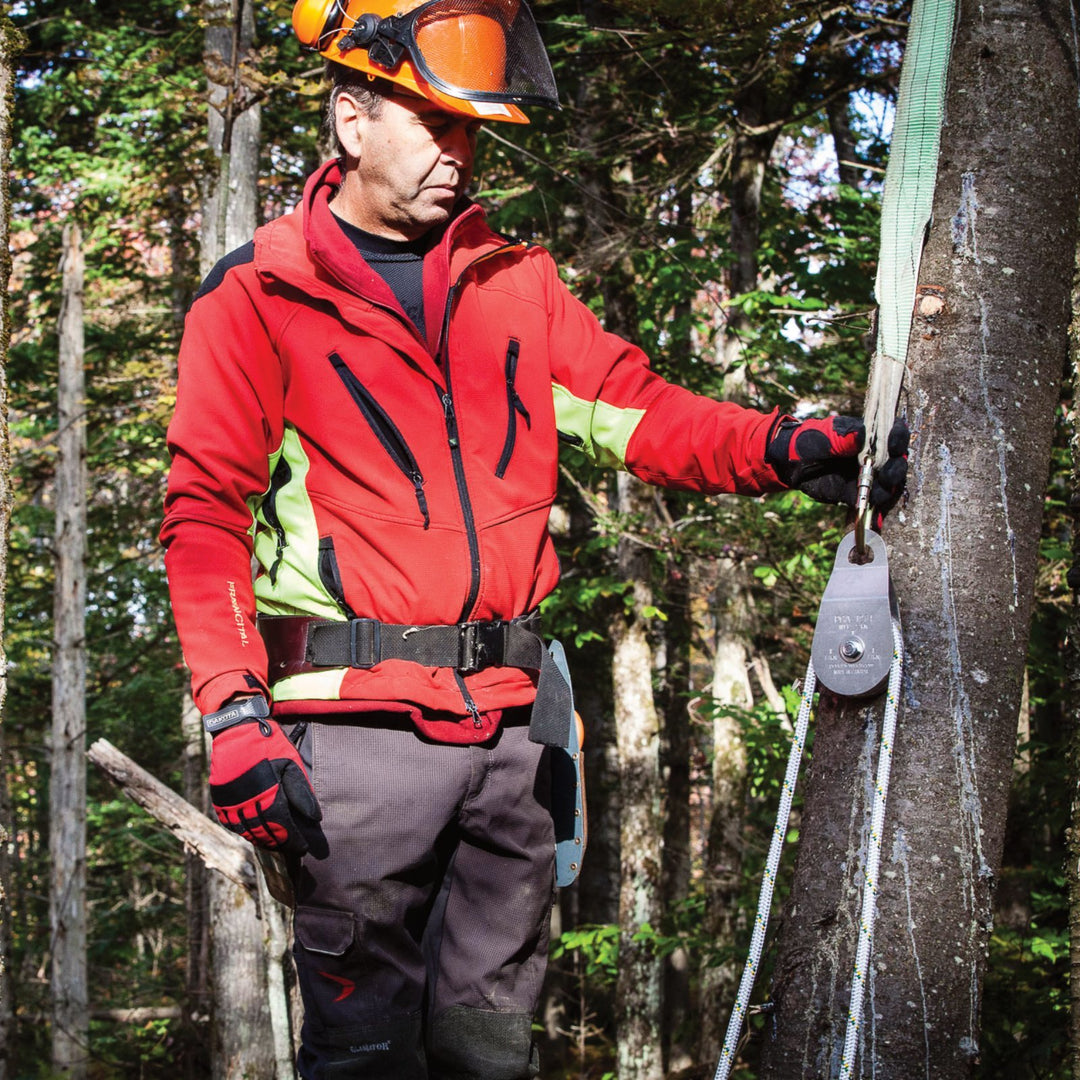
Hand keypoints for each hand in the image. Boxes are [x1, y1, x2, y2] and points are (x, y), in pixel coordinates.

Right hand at [209, 710, 321, 855]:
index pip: (284, 828)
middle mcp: (248, 804)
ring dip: (263, 840)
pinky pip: (233, 823)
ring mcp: (232, 804)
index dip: (295, 841)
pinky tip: (254, 833)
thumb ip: (302, 793)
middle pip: (266, 833)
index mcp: (269, 796)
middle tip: (292, 848)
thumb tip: (315, 818)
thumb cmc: (270, 745)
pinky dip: (245, 831)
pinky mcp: (221, 800)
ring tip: (276, 844)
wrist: (238, 730)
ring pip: (249, 831)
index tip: (305, 848)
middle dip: (281, 843)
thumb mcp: (292, 764)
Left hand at [766, 414, 907, 508]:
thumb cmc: (808, 441)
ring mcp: (864, 475)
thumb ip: (843, 436)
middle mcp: (871, 456)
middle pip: (895, 461)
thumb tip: (862, 434)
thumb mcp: (825, 435)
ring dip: (888, 487)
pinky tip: (872, 501)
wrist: (788, 463)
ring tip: (881, 491)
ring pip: (886, 482)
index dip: (899, 437)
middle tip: (888, 474)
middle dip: (896, 467)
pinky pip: (869, 498)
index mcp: (867, 436)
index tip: (895, 443)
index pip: (892, 434)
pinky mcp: (854, 492)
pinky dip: (873, 501)